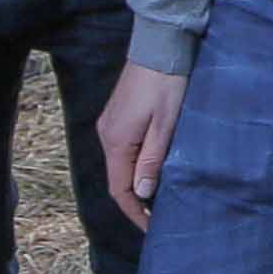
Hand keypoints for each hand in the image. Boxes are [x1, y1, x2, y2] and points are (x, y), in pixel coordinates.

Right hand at [97, 61, 188, 228]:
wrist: (158, 46)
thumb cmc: (166, 84)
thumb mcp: (165, 125)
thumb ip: (152, 160)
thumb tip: (142, 194)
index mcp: (116, 140)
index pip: (119, 189)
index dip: (135, 212)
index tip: (152, 227)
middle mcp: (106, 134)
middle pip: (117, 178)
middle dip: (136, 200)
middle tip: (159, 214)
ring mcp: (109, 123)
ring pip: (119, 164)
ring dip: (136, 182)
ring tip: (158, 195)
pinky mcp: (116, 115)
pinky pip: (121, 149)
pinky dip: (134, 164)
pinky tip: (151, 167)